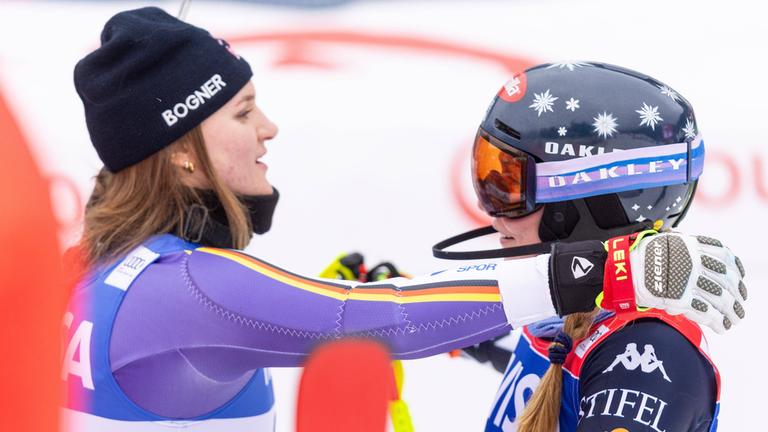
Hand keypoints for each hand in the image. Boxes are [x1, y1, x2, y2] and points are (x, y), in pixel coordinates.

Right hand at [630, 233, 746, 333]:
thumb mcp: (666, 242)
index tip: (739, 279)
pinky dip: (717, 321)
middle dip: (737, 295)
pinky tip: (721, 327)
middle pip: (726, 281)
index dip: (735, 270)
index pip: (725, 257)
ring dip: (731, 311)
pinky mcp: (680, 300)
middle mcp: (694, 263)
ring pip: (721, 298)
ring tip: (734, 320)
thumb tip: (700, 253)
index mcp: (692, 247)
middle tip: (739, 305)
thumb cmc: (639, 256)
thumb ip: (685, 247)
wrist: (622, 269)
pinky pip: (705, 312)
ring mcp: (688, 282)